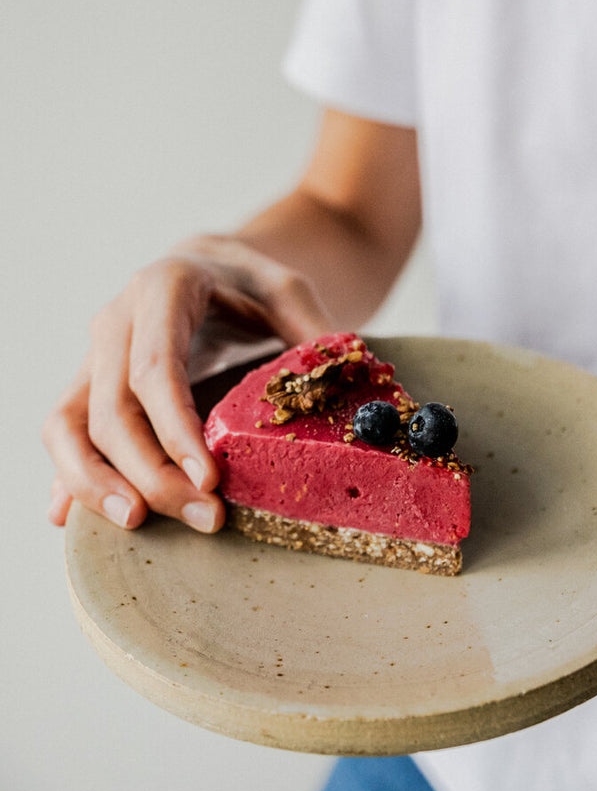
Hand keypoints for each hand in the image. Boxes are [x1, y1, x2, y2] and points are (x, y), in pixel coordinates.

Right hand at [42, 236, 332, 531]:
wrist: (211, 268)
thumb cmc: (252, 283)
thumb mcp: (289, 290)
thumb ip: (310, 332)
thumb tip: (340, 388)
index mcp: (164, 288)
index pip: (157, 368)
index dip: (177, 429)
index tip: (209, 480)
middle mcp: (117, 320)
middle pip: (113, 408)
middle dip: (152, 471)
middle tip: (205, 517)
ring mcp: (95, 354)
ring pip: (69, 424)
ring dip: (95, 481)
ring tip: (135, 523)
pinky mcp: (89, 384)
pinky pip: (63, 432)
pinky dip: (66, 475)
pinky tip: (70, 517)